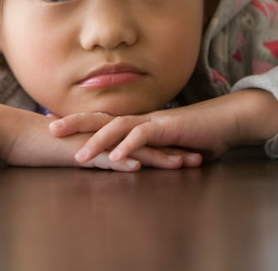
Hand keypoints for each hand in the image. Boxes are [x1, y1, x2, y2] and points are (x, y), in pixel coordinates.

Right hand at [0, 100, 201, 170]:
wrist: (12, 133)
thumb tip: (102, 160)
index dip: (164, 146)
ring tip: (182, 164)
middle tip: (200, 157)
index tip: (187, 151)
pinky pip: (101, 159)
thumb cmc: (36, 143)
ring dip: (157, 158)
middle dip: (172, 150)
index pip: (138, 141)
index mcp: (101, 136)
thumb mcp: (70, 149)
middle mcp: (101, 136)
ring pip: (129, 150)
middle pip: (143, 143)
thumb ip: (88, 152)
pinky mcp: (74, 152)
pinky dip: (119, 162)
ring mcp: (90, 143)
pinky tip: (137, 168)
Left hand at [48, 89, 277, 164]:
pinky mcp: (168, 128)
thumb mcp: (164, 146)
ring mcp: (153, 121)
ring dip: (96, 142)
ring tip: (78, 156)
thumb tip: (127, 160)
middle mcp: (140, 118)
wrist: (227, 121)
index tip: (53, 127)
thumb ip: (145, 150)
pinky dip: (127, 146)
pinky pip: (143, 136)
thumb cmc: (197, 135)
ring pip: (117, 127)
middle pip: (100, 118)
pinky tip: (114, 159)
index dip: (77, 123)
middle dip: (74, 124)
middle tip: (50, 130)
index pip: (100, 120)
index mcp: (135, 121)